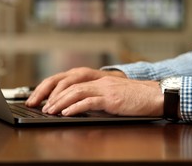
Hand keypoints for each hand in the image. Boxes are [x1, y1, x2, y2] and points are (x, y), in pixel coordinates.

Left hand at [26, 67, 163, 116]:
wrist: (155, 95)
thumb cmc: (134, 97)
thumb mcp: (110, 93)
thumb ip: (93, 96)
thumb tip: (73, 106)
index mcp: (96, 78)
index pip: (66, 78)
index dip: (50, 87)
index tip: (38, 98)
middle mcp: (98, 80)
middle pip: (66, 82)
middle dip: (49, 94)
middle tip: (36, 105)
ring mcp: (105, 88)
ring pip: (75, 91)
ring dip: (59, 102)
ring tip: (48, 111)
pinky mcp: (112, 98)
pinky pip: (89, 101)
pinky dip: (75, 107)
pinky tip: (66, 113)